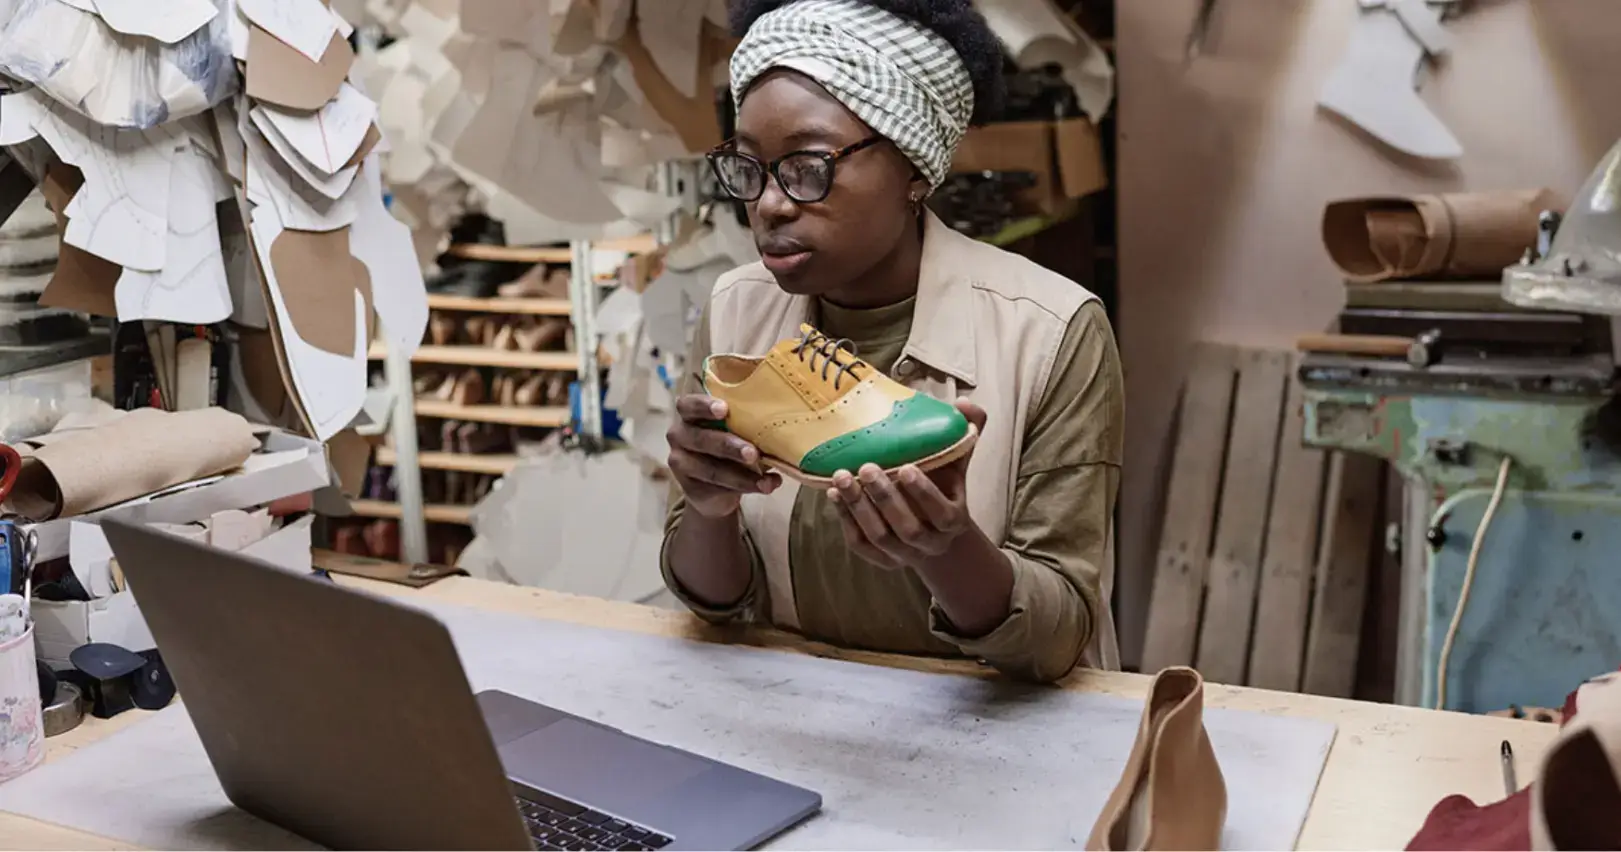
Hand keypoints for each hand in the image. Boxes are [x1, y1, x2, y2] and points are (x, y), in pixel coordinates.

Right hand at [666, 394, 781, 517]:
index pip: (689, 405)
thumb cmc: (728, 444)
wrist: (715, 488)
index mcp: (689, 414)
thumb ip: (745, 423)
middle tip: (753, 453)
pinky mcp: (689, 488)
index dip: (704, 406)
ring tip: (766, 480)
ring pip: (711, 470)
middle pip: (701, 439)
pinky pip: (718, 488)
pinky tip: (767, 485)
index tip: (724, 409)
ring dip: (742, 476)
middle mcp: (679, 436)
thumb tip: (780, 423)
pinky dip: (747, 487)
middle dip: (729, 446)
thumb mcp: (734, 430)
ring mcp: (681, 463)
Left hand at [828, 400, 985, 569]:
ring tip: (841, 477)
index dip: (924, 494)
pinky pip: (860, 544)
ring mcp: (903, 554)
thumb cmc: (944, 487)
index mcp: (953, 520)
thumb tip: (964, 404)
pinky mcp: (880, 558)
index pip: (942, 514)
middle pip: (907, 529)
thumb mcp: (958, 462)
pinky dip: (845, 520)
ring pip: (880, 537)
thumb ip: (965, 432)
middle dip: (885, 498)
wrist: (934, 530)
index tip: (906, 468)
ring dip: (859, 507)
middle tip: (866, 467)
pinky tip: (834, 495)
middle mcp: (930, 543)